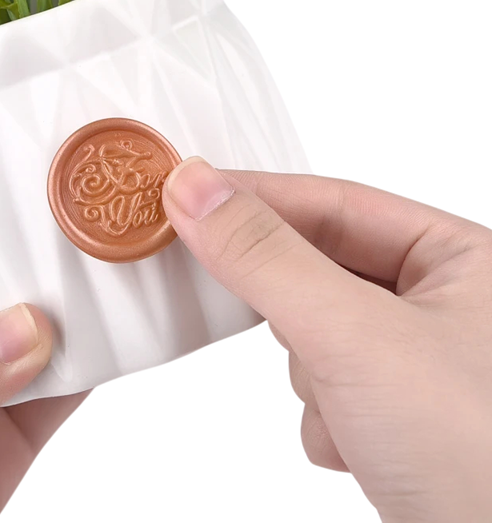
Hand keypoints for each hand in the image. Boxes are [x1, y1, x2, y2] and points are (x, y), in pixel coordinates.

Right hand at [163, 159, 491, 522]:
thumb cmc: (483, 458)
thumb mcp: (354, 336)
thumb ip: (266, 257)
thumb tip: (197, 190)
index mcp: (461, 259)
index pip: (334, 201)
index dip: (257, 196)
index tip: (187, 193)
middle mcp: (445, 304)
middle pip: (320, 265)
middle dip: (290, 304)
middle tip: (244, 297)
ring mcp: (418, 363)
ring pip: (316, 329)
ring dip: (312, 371)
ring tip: (350, 410)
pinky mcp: (396, 415)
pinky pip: (325, 382)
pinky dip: (324, 414)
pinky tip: (357, 446)